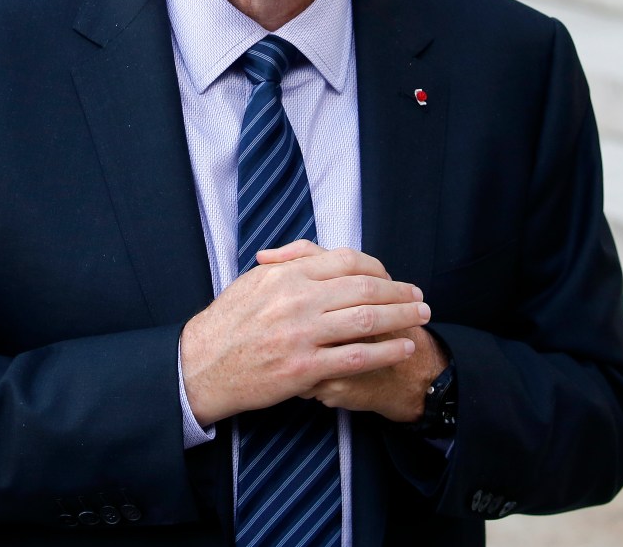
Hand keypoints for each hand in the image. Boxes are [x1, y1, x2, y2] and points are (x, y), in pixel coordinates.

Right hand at [180, 241, 429, 426]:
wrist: (202, 366)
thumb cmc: (227, 323)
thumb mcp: (253, 281)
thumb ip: (288, 264)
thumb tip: (318, 255)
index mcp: (287, 274)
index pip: (346, 260)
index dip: (378, 268)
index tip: (393, 277)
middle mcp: (298, 300)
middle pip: (364, 289)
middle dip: (399, 292)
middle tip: (420, 297)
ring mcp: (303, 335)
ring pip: (366, 321)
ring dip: (401, 318)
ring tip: (420, 318)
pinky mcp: (306, 368)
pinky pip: (357, 358)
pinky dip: (386, 352)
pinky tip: (403, 349)